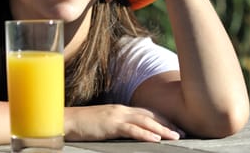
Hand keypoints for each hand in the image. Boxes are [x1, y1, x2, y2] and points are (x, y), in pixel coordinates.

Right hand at [64, 104, 183, 141]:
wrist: (67, 120)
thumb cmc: (83, 124)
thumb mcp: (104, 123)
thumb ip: (117, 125)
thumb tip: (129, 131)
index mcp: (120, 109)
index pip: (146, 112)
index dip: (161, 120)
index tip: (174, 128)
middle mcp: (121, 110)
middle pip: (149, 115)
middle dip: (167, 124)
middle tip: (181, 133)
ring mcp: (116, 116)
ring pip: (144, 121)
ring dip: (162, 129)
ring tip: (175, 137)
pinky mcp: (110, 125)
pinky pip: (131, 129)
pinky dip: (145, 134)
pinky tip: (155, 139)